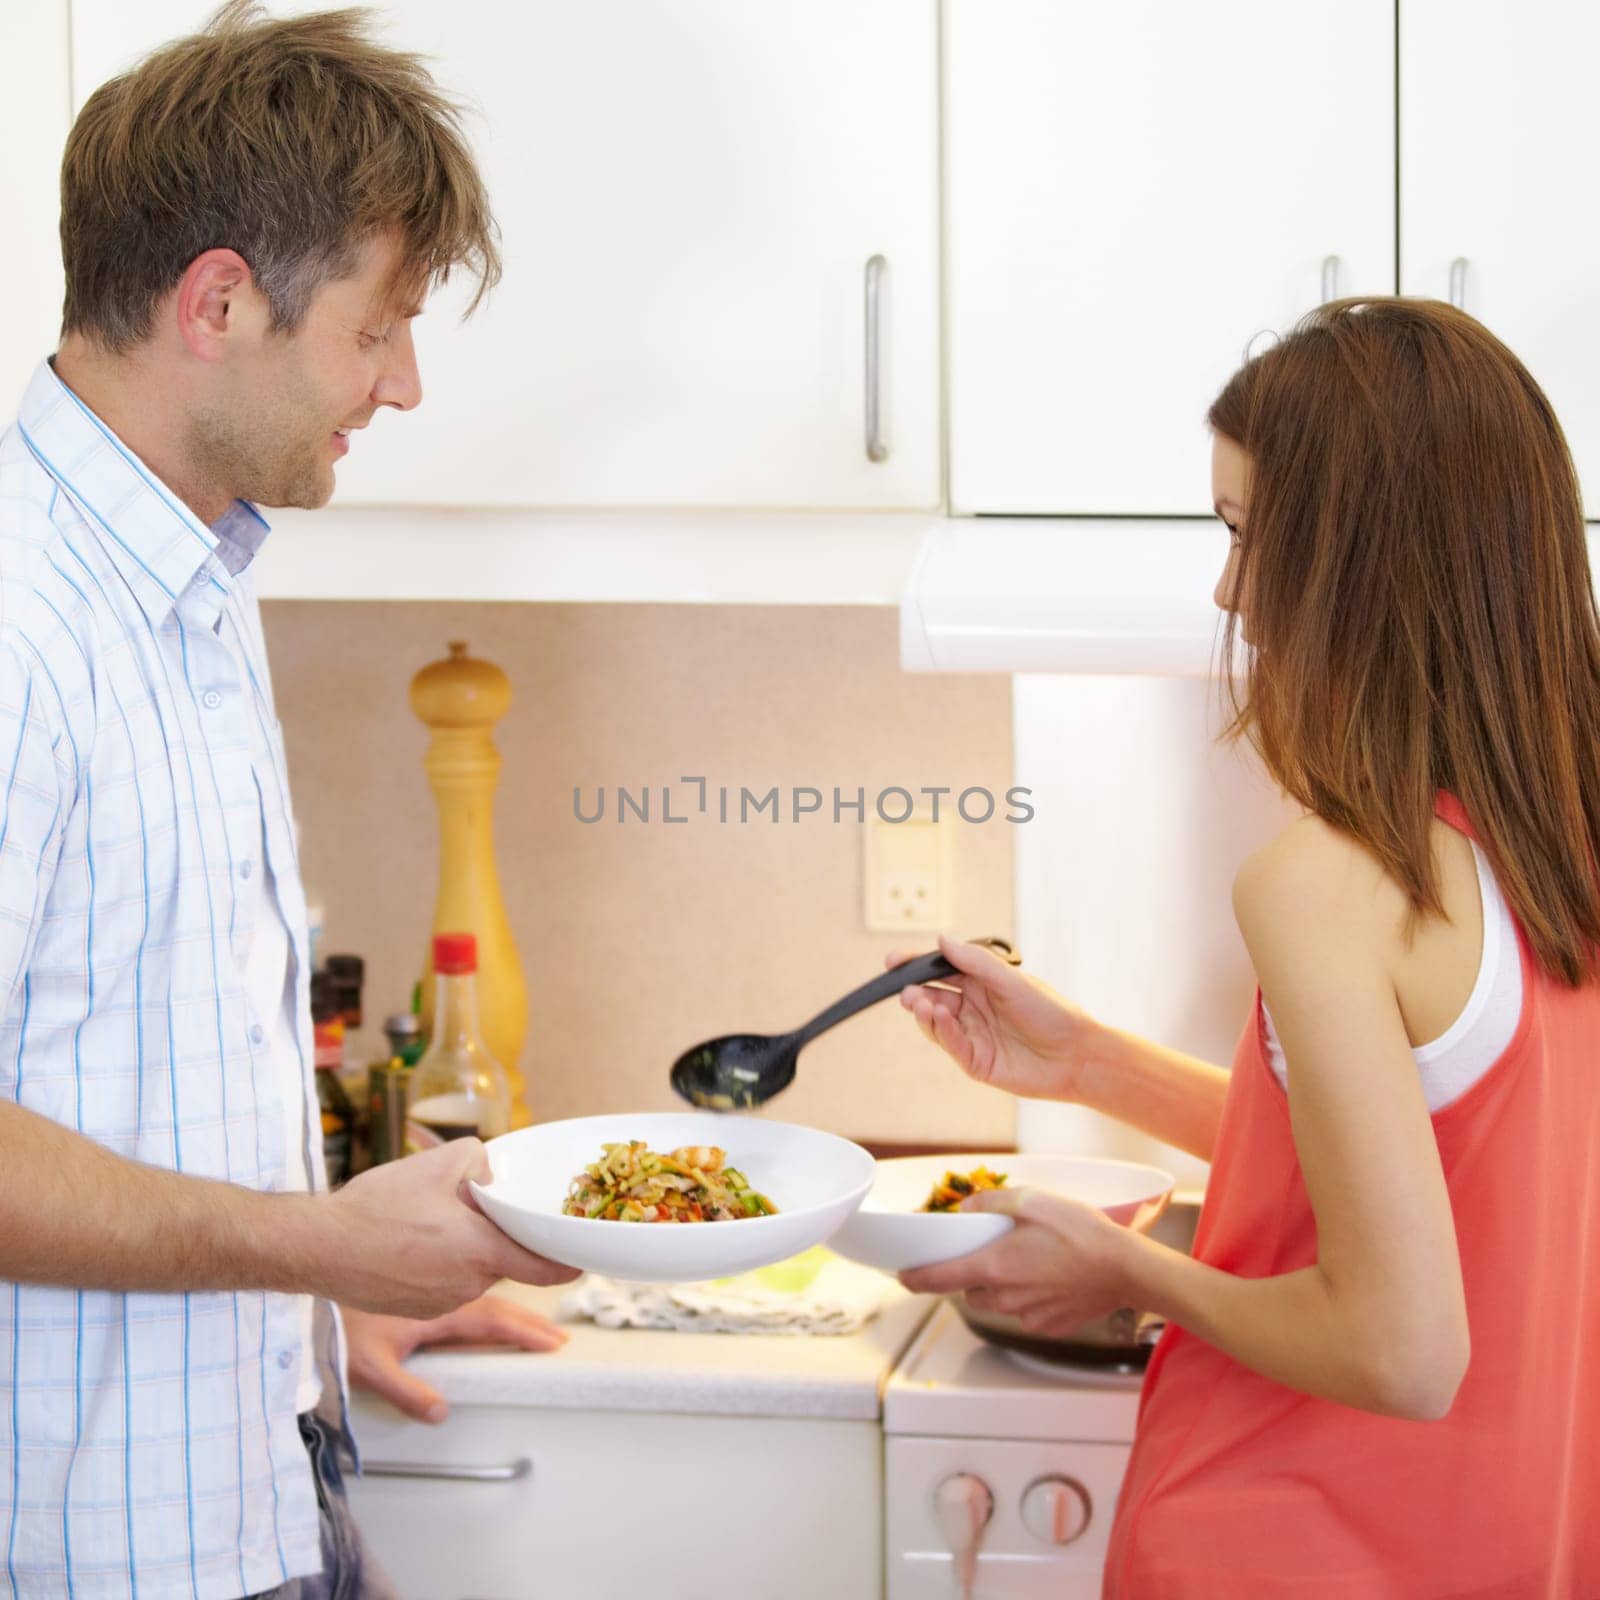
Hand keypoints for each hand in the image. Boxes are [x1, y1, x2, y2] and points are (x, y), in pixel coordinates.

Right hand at [316, 1140, 580, 1318]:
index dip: (569, 1261)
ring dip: (467, 1248)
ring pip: (474, 1270)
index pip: (546, 1268)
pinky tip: (412, 1240)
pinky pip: (445, 1282)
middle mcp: (469, 1284)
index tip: (583, 1254)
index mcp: (481, 1251)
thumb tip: (494, 1174)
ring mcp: (442, 1301)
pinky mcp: (417, 1310)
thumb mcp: (438, 1163)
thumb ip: (481, 1161)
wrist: (318, 1247)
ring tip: (430, 1220)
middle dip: (500, 1236)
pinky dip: (441, 1262)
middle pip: (505, 1260)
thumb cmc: (376, 1208)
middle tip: (476, 1208)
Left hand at [343, 1294, 568, 1423]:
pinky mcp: (425, 1284)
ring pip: (486, 1293)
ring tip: (540, 1323)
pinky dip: (493, 1296)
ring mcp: (435, 1286)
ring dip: (516, 1308)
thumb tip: (442, 1413)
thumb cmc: (339, 1323)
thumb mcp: (368, 1364)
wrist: (318, 1270)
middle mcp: (443, 1294)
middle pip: (498, 1306)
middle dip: (531, 1321)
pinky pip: (470, 1287)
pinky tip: (497, 1302)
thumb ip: (405, 1390)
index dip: (525, 1333)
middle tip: (559, 1336)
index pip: (492, 1321)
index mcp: (439, 1311)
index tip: (553, 1342)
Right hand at [889, 933, 1101, 1100]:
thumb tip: (942, 939)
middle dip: (915, 993)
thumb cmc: (1051, 1012)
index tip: (892, 961)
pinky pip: (951, 1044)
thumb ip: (976, 962)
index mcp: (981, 983)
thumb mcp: (1012, 981)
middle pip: (932, 996)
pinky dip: (942, 1032)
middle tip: (905, 992)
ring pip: (935, 1022)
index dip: (915, 965)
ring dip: (925, 1013)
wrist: (1076, 1055)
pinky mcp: (975, 1061)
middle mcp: (973, 1007)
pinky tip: (941, 1019)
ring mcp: (972, 1035)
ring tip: (923, 1005)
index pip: (940, 970)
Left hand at [898, 1187, 1141, 1335]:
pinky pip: (1025, 1310)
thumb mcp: (1032, 1200)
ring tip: (1031, 1258)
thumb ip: (991, 1204)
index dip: (914, 1277)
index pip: (937, 1279)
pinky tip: (1051, 1275)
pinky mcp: (1049, 1325)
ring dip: (1002, 1283)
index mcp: (995, 1266)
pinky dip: (1029, 1295)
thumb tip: (966, 1209)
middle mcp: (1005, 1297)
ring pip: (997, 1301)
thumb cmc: (1083, 1232)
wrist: (1127, 1268)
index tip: (901, 1275)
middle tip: (996, 1247)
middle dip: (974, 1272)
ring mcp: (1028, 1315)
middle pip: (969, 1290)